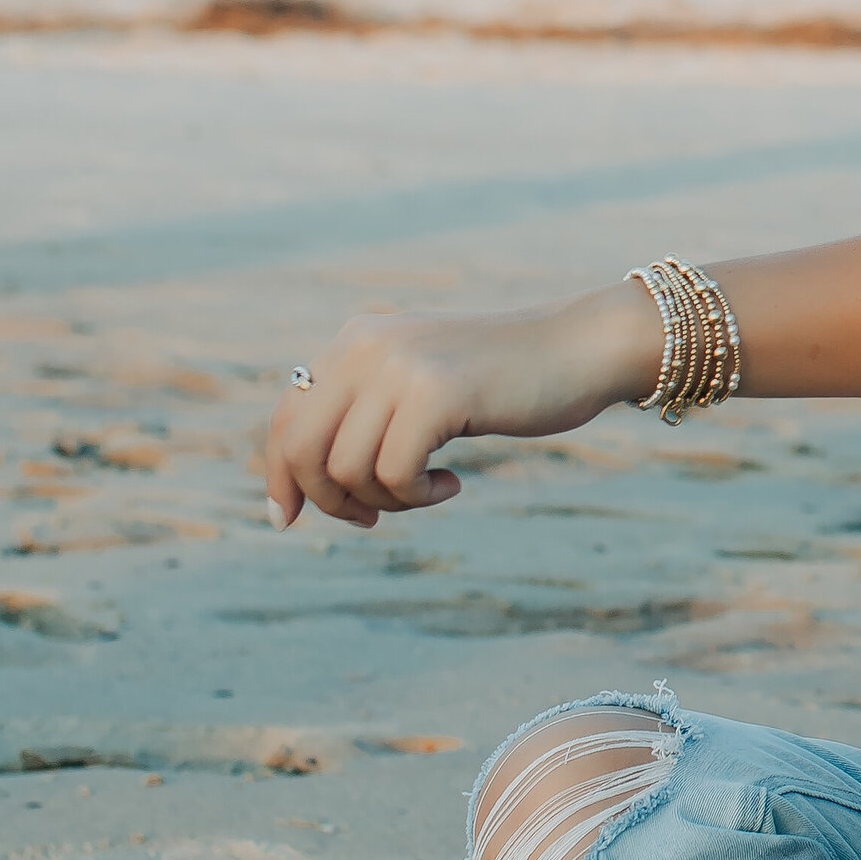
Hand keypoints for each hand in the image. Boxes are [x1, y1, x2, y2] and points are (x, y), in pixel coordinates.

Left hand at [264, 287, 656, 532]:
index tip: (286, 519)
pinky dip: (417, 497)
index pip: (286, 417)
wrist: (580, 348)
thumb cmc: (506, 379)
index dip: (280, 475)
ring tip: (426, 490)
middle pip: (301, 448)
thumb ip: (368, 411)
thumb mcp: (422, 384)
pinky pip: (394, 476)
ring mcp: (399, 367)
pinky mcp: (435, 394)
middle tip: (369, 519)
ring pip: (346, 469)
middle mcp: (366, 346)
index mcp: (357, 340)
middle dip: (326, 500)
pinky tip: (453, 483)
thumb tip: (303, 482)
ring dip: (384, 501)